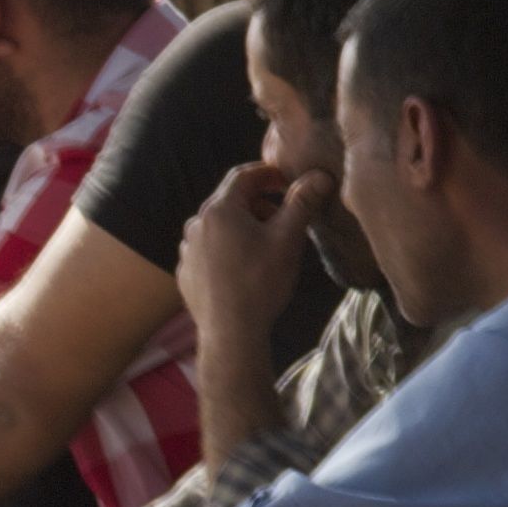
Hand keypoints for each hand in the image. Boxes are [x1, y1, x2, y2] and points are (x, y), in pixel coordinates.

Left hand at [176, 163, 329, 380]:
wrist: (230, 332)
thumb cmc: (260, 282)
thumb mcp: (287, 239)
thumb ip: (302, 203)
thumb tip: (320, 175)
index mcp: (219, 209)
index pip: (243, 175)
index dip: (267, 173)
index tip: (287, 181)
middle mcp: (197, 223)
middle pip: (229, 200)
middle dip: (257, 202)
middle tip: (282, 216)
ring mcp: (188, 249)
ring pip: (218, 226)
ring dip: (242, 226)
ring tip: (265, 244)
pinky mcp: (187, 271)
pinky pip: (209, 249)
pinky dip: (227, 248)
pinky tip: (244, 266)